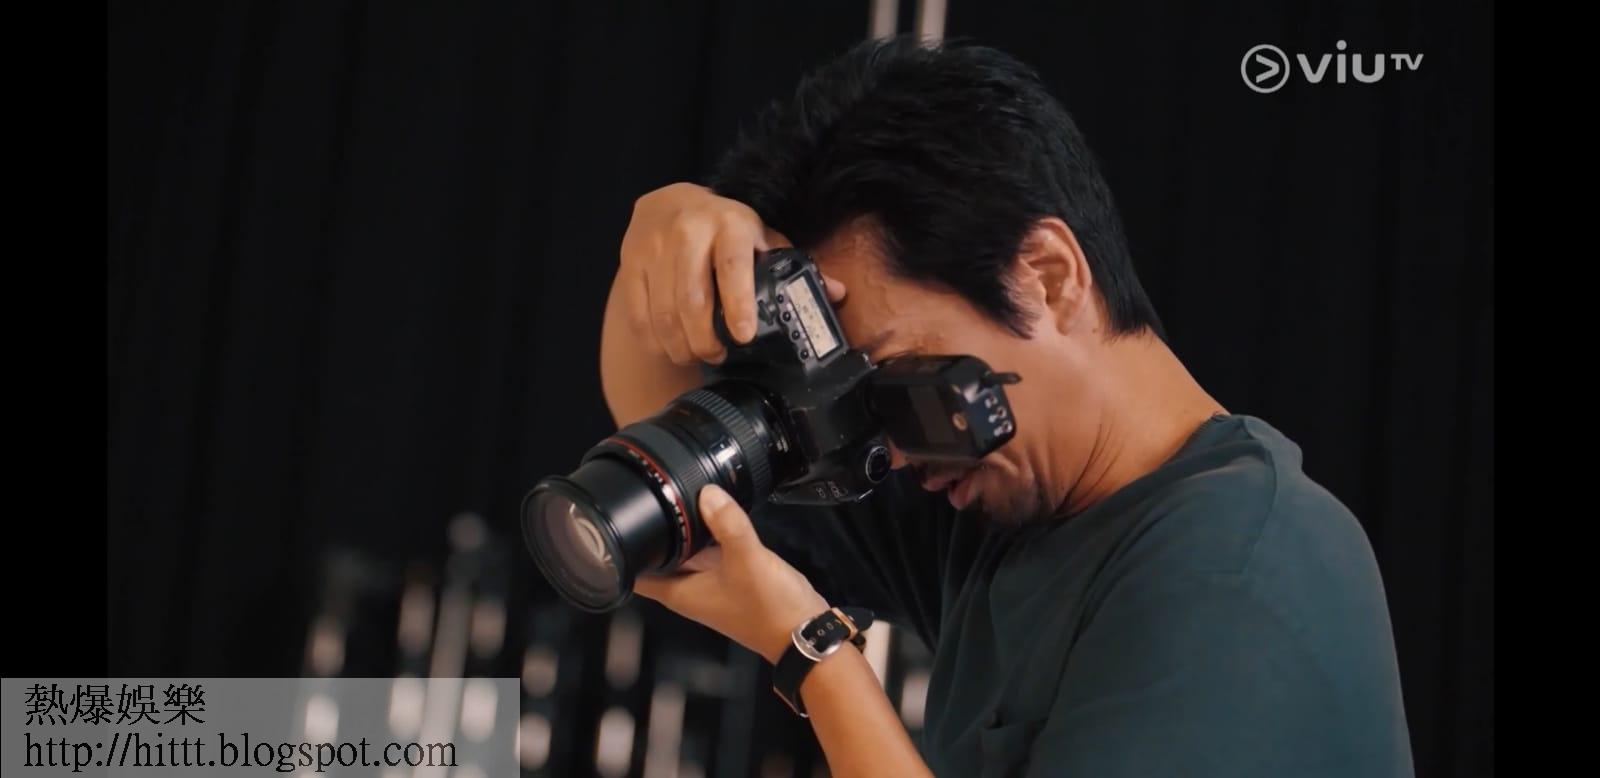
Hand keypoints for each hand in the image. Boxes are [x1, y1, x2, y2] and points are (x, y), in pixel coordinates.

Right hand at [618, 182, 845, 365]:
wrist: (667, 203)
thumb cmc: (724, 228)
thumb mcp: (759, 236)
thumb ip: (792, 265)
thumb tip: (838, 293)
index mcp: (730, 224)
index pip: (733, 266)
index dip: (739, 303)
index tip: (744, 335)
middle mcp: (689, 231)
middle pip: (693, 299)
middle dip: (705, 339)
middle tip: (717, 354)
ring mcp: (654, 247)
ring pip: (664, 311)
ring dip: (679, 345)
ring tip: (694, 355)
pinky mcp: (630, 262)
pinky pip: (638, 313)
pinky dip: (653, 340)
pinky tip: (668, 346)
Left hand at [633, 484, 828, 663]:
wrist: (804, 632)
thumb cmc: (772, 611)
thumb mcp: (748, 560)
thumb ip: (728, 524)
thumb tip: (708, 493)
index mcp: (680, 593)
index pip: (635, 575)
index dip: (622, 551)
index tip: (618, 524)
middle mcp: (690, 591)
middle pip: (659, 559)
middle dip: (654, 533)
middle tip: (653, 499)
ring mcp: (710, 586)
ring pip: (685, 554)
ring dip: (684, 534)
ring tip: (682, 500)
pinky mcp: (730, 579)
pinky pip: (710, 554)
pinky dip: (709, 537)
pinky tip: (717, 516)